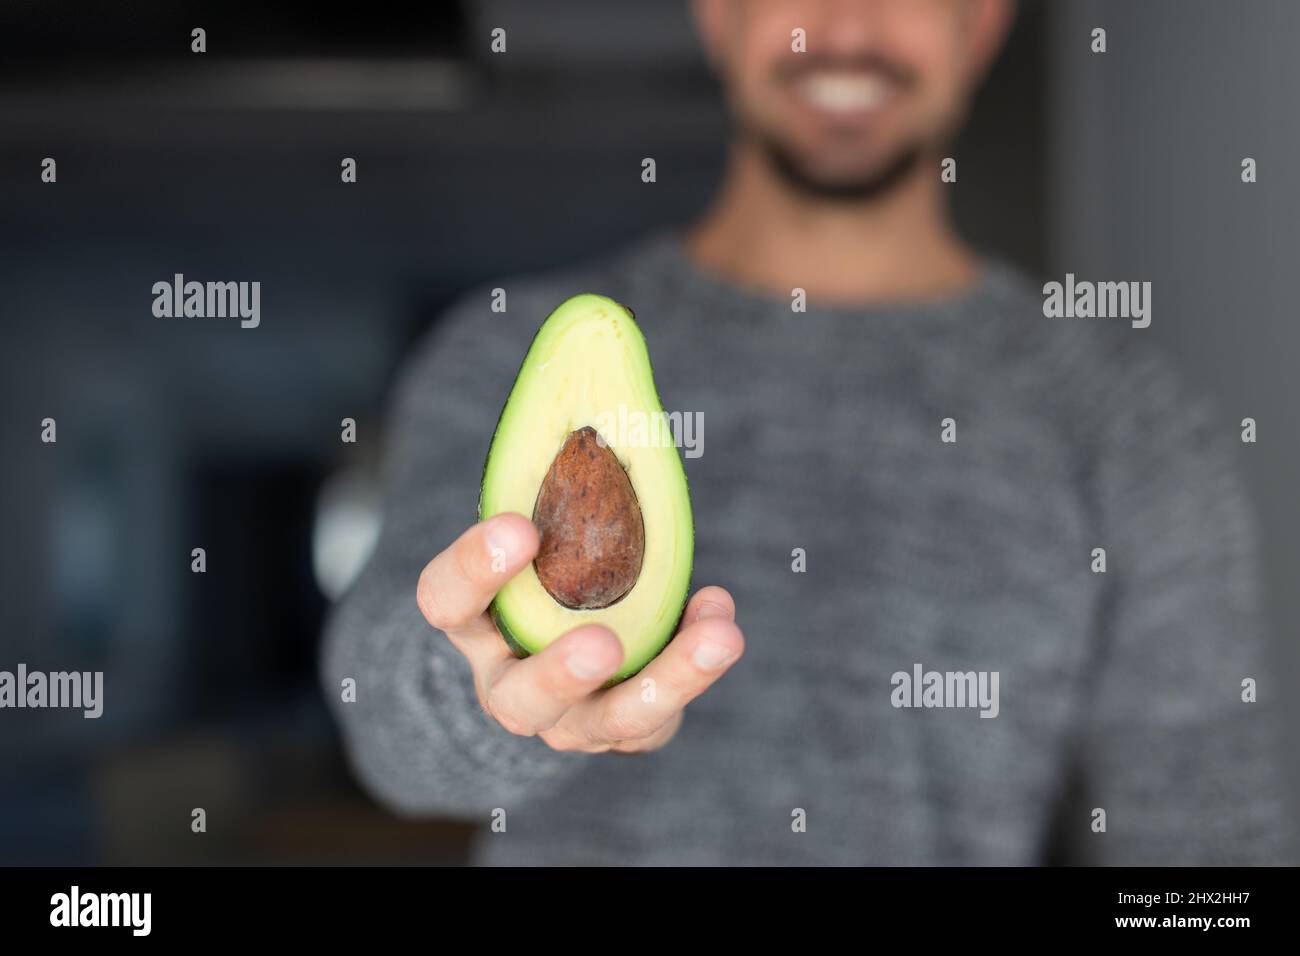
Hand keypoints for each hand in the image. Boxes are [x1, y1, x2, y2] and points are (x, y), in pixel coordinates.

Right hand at [416, 512, 743, 752]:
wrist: (561, 652)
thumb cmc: (545, 567)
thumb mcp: (536, 531)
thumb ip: (555, 485)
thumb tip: (599, 377)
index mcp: (475, 623)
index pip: (447, 599)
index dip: (474, 568)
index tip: (519, 526)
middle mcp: (510, 682)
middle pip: (520, 697)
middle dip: (562, 673)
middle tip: (602, 643)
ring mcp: (569, 719)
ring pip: (610, 721)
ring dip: (668, 681)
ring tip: (717, 638)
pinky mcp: (624, 731)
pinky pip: (662, 713)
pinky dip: (697, 664)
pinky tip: (721, 619)